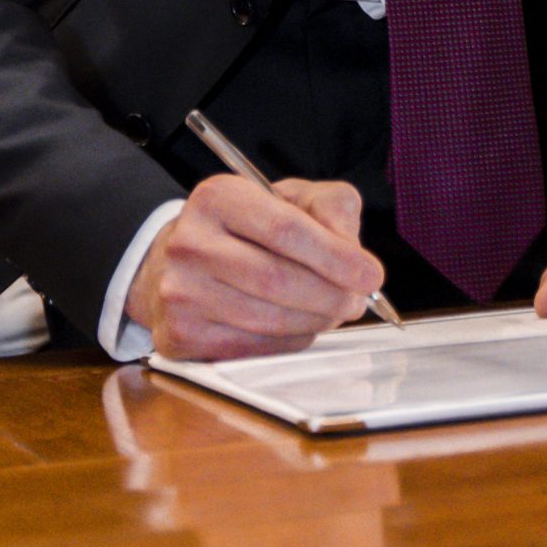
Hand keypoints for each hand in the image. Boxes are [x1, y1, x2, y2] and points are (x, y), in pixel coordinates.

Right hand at [128, 175, 383, 361]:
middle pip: (278, 279)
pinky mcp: (180, 336)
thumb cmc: (244, 228)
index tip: (370, 274)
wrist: (177, 262)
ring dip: (316, 321)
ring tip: (333, 311)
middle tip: (356, 300)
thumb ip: (331, 209)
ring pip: (269, 320)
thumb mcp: (288, 197)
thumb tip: (353, 252)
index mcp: (218, 197)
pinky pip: (253, 348)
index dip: (335, 256)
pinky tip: (299, 325)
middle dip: (331, 295)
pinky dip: (290, 341)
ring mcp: (181, 293)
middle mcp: (190, 243)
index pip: (285, 229)